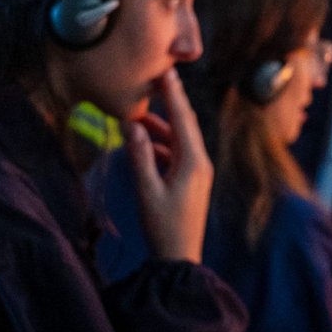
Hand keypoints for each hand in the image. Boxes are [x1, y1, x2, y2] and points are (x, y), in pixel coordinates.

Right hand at [123, 67, 212, 262]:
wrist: (180, 260)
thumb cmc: (164, 227)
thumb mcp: (147, 191)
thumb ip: (139, 156)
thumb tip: (132, 125)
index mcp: (193, 161)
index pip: (182, 119)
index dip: (173, 94)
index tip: (167, 71)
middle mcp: (199, 162)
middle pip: (184, 124)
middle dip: (169, 102)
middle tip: (157, 79)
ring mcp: (197, 171)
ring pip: (178, 139)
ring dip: (159, 126)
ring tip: (136, 115)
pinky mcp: (190, 181)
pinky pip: (176, 153)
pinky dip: (160, 143)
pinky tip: (142, 142)